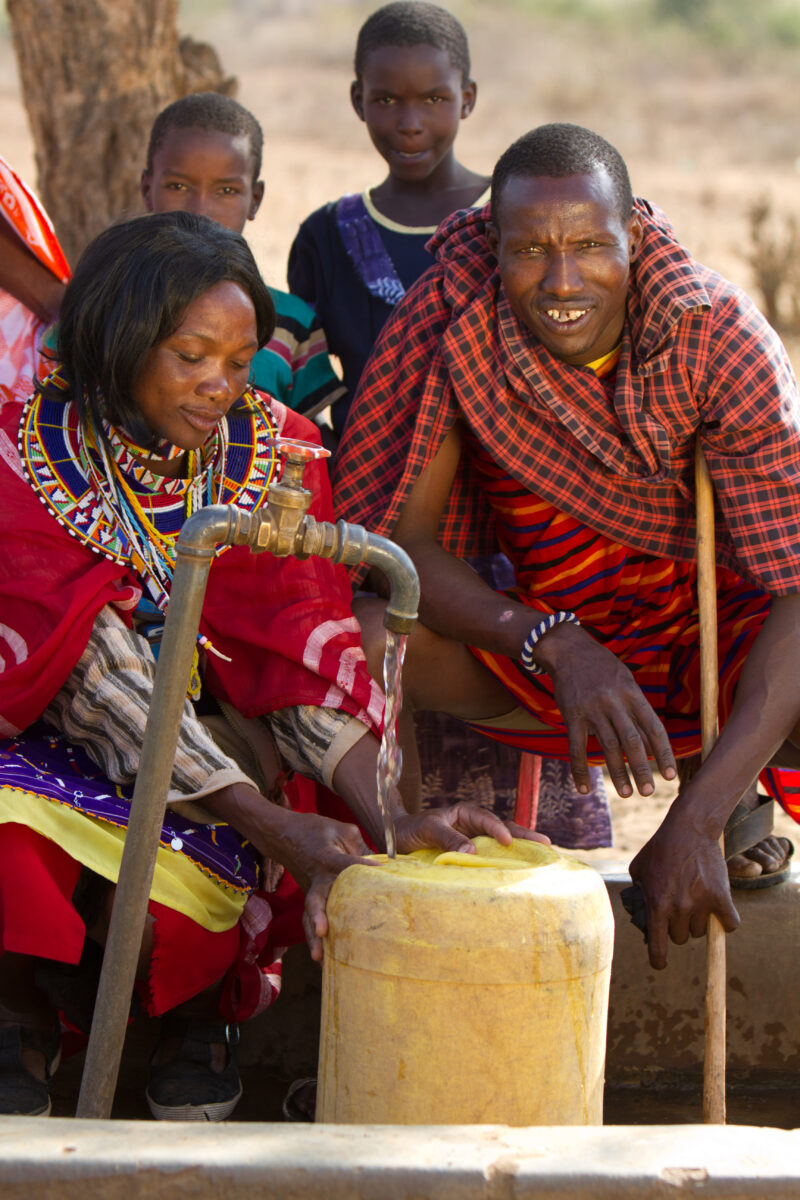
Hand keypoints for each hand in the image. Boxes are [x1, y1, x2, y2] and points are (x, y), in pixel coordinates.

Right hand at [272, 810, 375, 961]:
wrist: (284, 834)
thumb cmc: (316, 830)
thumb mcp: (342, 829)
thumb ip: (361, 847)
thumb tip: (385, 866)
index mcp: (326, 856)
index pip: (345, 863)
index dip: (363, 865)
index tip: (380, 870)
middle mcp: (316, 876)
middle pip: (316, 898)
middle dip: (319, 916)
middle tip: (323, 932)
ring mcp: (310, 889)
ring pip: (310, 915)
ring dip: (313, 936)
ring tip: (319, 956)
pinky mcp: (311, 897)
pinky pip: (311, 917)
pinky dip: (315, 936)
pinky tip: (323, 957)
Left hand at [394, 802, 549, 855]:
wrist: (396, 839)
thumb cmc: (410, 829)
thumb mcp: (427, 829)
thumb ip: (447, 838)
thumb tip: (472, 852)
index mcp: (464, 812)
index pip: (486, 819)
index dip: (498, 829)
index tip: (507, 841)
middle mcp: (473, 826)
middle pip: (502, 829)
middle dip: (524, 836)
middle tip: (546, 844)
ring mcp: (474, 841)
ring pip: (501, 844)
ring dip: (520, 849)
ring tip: (542, 856)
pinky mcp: (471, 857)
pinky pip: (491, 858)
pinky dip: (506, 863)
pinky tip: (520, 870)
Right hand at [540, 625, 676, 797]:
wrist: (568, 649)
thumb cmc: (602, 667)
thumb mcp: (625, 682)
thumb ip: (637, 712)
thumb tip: (651, 745)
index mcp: (632, 693)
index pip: (653, 727)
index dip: (663, 753)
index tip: (671, 776)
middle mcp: (614, 701)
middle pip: (632, 741)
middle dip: (642, 769)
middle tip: (649, 793)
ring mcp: (592, 708)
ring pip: (608, 746)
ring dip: (618, 772)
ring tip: (626, 793)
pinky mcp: (572, 714)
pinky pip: (577, 747)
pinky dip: (580, 770)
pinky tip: (584, 788)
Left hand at [629, 806, 739, 969]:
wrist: (689, 829)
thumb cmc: (660, 848)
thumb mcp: (638, 870)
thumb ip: (638, 894)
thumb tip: (642, 917)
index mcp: (656, 904)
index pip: (658, 947)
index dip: (658, 960)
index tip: (660, 964)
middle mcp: (678, 908)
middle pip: (680, 938)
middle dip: (677, 927)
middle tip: (679, 909)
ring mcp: (700, 903)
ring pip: (701, 931)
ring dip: (698, 921)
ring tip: (694, 899)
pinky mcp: (720, 897)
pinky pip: (729, 924)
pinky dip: (726, 921)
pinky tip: (720, 911)